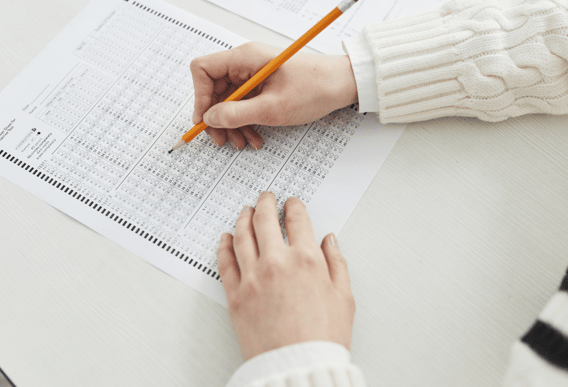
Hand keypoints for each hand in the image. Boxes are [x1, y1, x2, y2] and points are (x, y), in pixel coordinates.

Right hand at [190, 42, 357, 149]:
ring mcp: (254, 74)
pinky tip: (254, 137)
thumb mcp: (272, 108)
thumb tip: (210, 119)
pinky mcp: (263, 85)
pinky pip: (244, 103)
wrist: (342, 85)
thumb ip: (237, 114)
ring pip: (229, 100)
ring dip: (232, 124)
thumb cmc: (314, 89)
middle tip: (222, 140)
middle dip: (217, 117)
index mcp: (245, 58)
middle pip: (214, 89)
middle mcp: (245, 62)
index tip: (205, 121)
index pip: (203, 69)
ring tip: (242, 143)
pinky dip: (246, 121)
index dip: (199, 96)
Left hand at [217, 192, 354, 359]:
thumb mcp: (344, 298)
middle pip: (265, 220)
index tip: (292, 203)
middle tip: (266, 197)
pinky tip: (226, 238)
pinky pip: (225, 262)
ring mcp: (253, 278)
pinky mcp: (236, 296)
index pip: (297, 220)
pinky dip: (224, 246)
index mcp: (306, 260)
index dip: (294, 206)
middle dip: (266, 203)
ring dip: (243, 218)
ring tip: (246, 211)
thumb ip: (337, 263)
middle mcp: (277, 263)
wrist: (297, 369)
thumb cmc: (322, 338)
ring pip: (242, 236)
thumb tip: (330, 241)